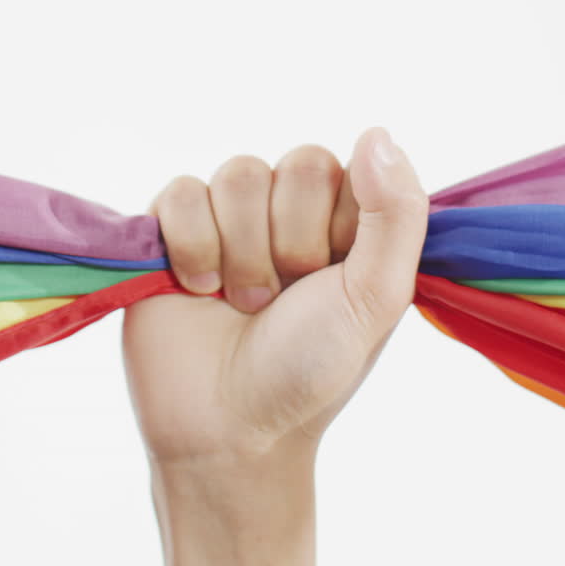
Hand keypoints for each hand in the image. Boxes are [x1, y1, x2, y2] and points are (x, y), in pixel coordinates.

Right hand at [121, 127, 428, 467]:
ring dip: (242, 251)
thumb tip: (376, 132)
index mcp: (343, 223)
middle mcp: (287, 212)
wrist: (228, 433)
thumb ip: (395, 214)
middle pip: (292, 164)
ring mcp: (228, 218)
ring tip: (241, 303)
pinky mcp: (169, 231)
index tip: (329, 282)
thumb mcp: (374, 297)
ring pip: (236, 174)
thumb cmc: (311, 372)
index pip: (344, 167)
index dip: (333, 227)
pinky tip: (196, 290)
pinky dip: (192, 245)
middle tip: (281, 300)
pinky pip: (181, 193)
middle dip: (289, 243)